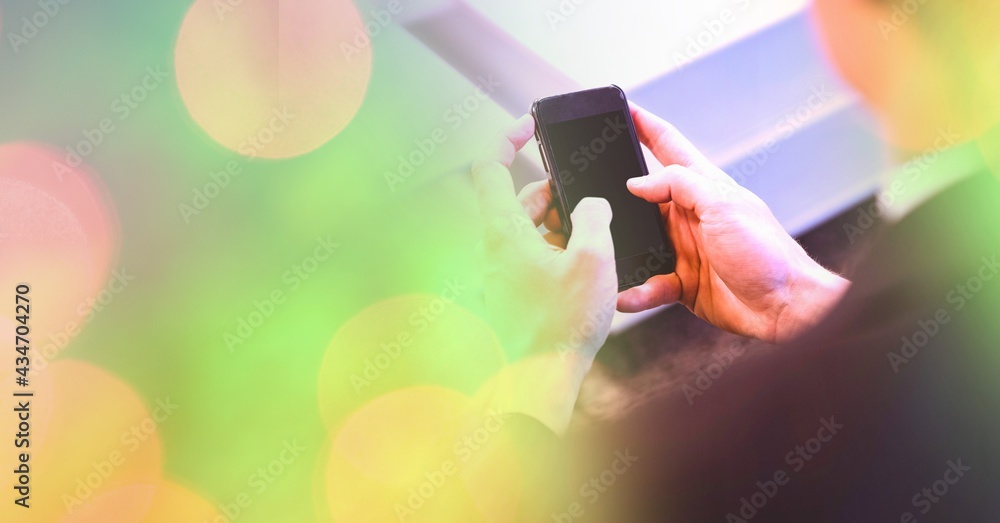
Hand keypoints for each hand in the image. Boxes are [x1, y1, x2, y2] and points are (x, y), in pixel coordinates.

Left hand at [472, 115, 617, 433]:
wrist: (539, 380)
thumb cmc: (561, 324)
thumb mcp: (593, 259)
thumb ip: (593, 218)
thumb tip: (591, 205)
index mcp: (502, 231)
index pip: (489, 167)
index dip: (508, 138)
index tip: (531, 126)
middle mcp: (493, 249)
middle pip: (518, 200)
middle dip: (555, 194)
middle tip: (588, 204)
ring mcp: (499, 272)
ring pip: (527, 230)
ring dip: (558, 225)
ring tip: (592, 241)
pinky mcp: (510, 292)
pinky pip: (530, 256)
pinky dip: (554, 250)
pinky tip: (584, 266)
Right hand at [617, 105, 848, 342]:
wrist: (786, 308)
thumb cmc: (767, 253)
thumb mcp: (722, 205)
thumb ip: (678, 185)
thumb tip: (637, 183)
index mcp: (702, 186)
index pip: (667, 144)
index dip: (644, 124)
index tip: (620, 106)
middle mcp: (689, 215)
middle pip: (642, 197)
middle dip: (614, 196)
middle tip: (585, 193)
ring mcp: (683, 249)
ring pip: (638, 243)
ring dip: (621, 251)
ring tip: (602, 256)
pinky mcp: (681, 282)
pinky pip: (648, 284)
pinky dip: (635, 291)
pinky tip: (626, 295)